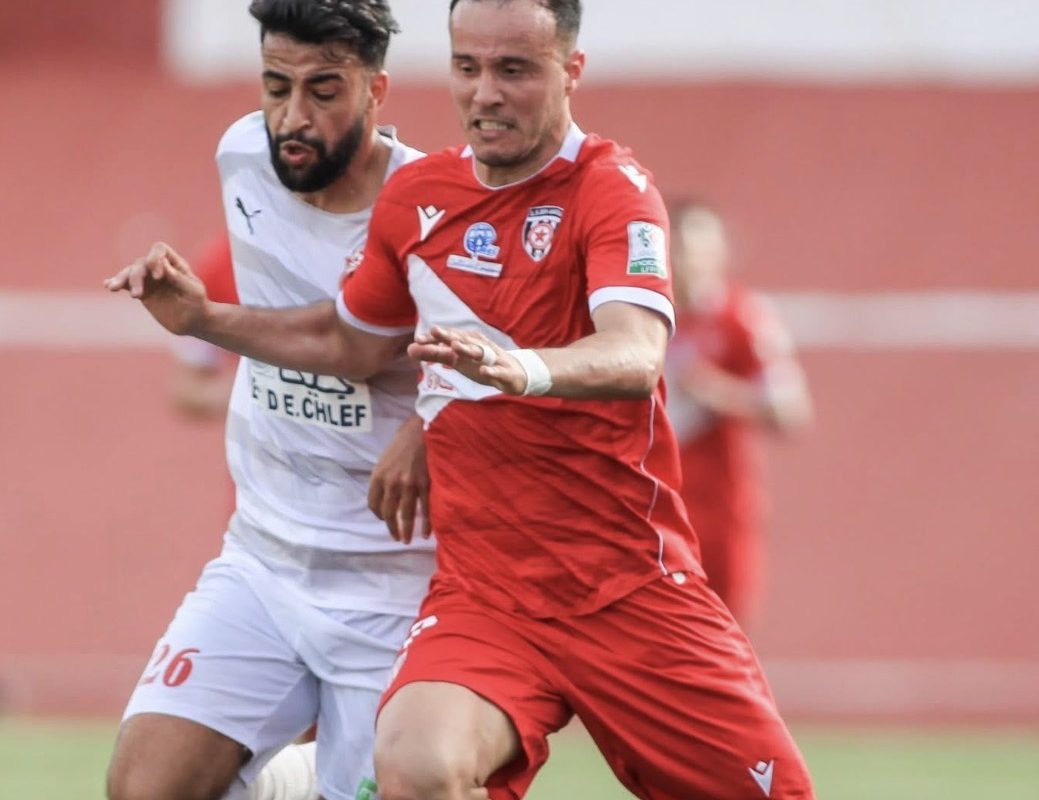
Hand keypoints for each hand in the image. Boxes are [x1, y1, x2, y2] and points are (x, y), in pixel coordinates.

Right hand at [103, 242, 207, 335]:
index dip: (155, 259)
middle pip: (141, 263)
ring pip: (131, 272)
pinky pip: (126, 284)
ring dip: (121, 279)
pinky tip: (108, 285)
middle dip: (136, 276)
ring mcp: (149, 280)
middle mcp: (160, 268)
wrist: (193, 322)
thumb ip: (178, 278)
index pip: (159, 249)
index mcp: (175, 264)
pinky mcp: (143, 292)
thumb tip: (161, 264)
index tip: (159, 277)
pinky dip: (116, 283)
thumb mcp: (193, 291)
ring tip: (113, 288)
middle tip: (137, 295)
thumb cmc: (198, 305)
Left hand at [368, 416, 430, 543]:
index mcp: (378, 475)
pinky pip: (425, 509)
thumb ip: (385, 475)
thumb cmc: (405, 439)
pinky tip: (426, 533)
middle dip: (391, 528)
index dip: (378, 515)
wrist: (424, 428)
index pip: (373, 503)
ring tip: (406, 540)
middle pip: (388, 512)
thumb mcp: (387, 457)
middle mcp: (391, 483)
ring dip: (405, 530)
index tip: (384, 519)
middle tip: (396, 537)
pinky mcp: (426, 484)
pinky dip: (426, 524)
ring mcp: (409, 485)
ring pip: (406, 515)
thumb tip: (387, 492)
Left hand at [407, 326, 527, 394]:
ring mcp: (493, 358)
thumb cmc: (481, 364)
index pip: (449, 339)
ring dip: (468, 349)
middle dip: (449, 336)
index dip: (435, 340)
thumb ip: (434, 355)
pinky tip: (483, 370)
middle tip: (434, 330)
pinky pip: (497, 371)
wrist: (514, 374)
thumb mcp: (456, 360)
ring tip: (455, 347)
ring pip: (480, 352)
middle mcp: (479, 347)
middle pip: (463, 340)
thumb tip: (410, 349)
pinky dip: (490, 370)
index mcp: (467, 343)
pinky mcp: (504, 372)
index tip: (418, 339)